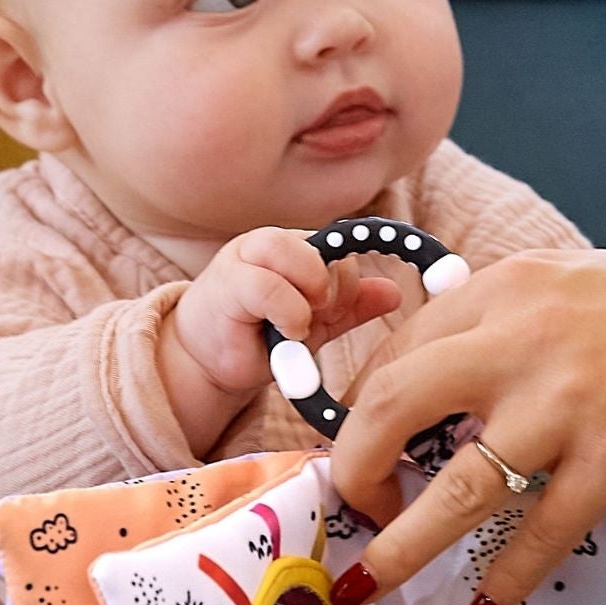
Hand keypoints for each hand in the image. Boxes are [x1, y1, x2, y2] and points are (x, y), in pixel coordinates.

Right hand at [159, 226, 402, 455]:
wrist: (210, 362)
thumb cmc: (260, 338)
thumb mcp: (316, 323)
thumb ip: (351, 307)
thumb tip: (396, 293)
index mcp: (297, 247)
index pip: (342, 245)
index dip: (351, 279)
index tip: (343, 311)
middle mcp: (272, 242)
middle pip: (325, 244)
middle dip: (336, 287)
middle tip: (323, 317)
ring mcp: (246, 256)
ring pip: (297, 254)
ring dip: (311, 296)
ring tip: (301, 325)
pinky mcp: (226, 281)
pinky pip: (268, 286)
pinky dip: (288, 312)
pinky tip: (285, 332)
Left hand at [327, 247, 605, 604]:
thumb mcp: (577, 290)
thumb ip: (507, 326)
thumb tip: (437, 386)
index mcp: (510, 288)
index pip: (401, 352)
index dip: (364, 413)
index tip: (364, 453)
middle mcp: (526, 337)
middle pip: (393, 407)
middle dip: (355, 470)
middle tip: (352, 512)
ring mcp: (568, 404)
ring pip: (454, 489)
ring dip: (402, 545)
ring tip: (368, 582)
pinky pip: (536, 535)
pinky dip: (504, 577)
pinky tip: (484, 604)